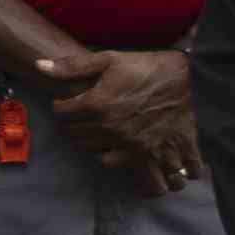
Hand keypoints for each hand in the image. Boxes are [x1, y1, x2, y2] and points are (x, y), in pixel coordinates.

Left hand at [41, 47, 202, 193]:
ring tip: (106, 140)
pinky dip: (142, 172)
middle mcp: (112, 131)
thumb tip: (39, 66)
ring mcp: (134, 147)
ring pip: (104, 160)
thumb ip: (73, 66)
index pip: (62, 114)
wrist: (195, 79)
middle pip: (78, 138)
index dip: (62, 106)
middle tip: (85, 119)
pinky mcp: (156, 155)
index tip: (68, 103)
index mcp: (97, 106)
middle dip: (77, 128)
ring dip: (101, 151)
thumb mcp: (110, 58)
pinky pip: (146, 176)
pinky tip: (140, 160)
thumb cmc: (150, 67)